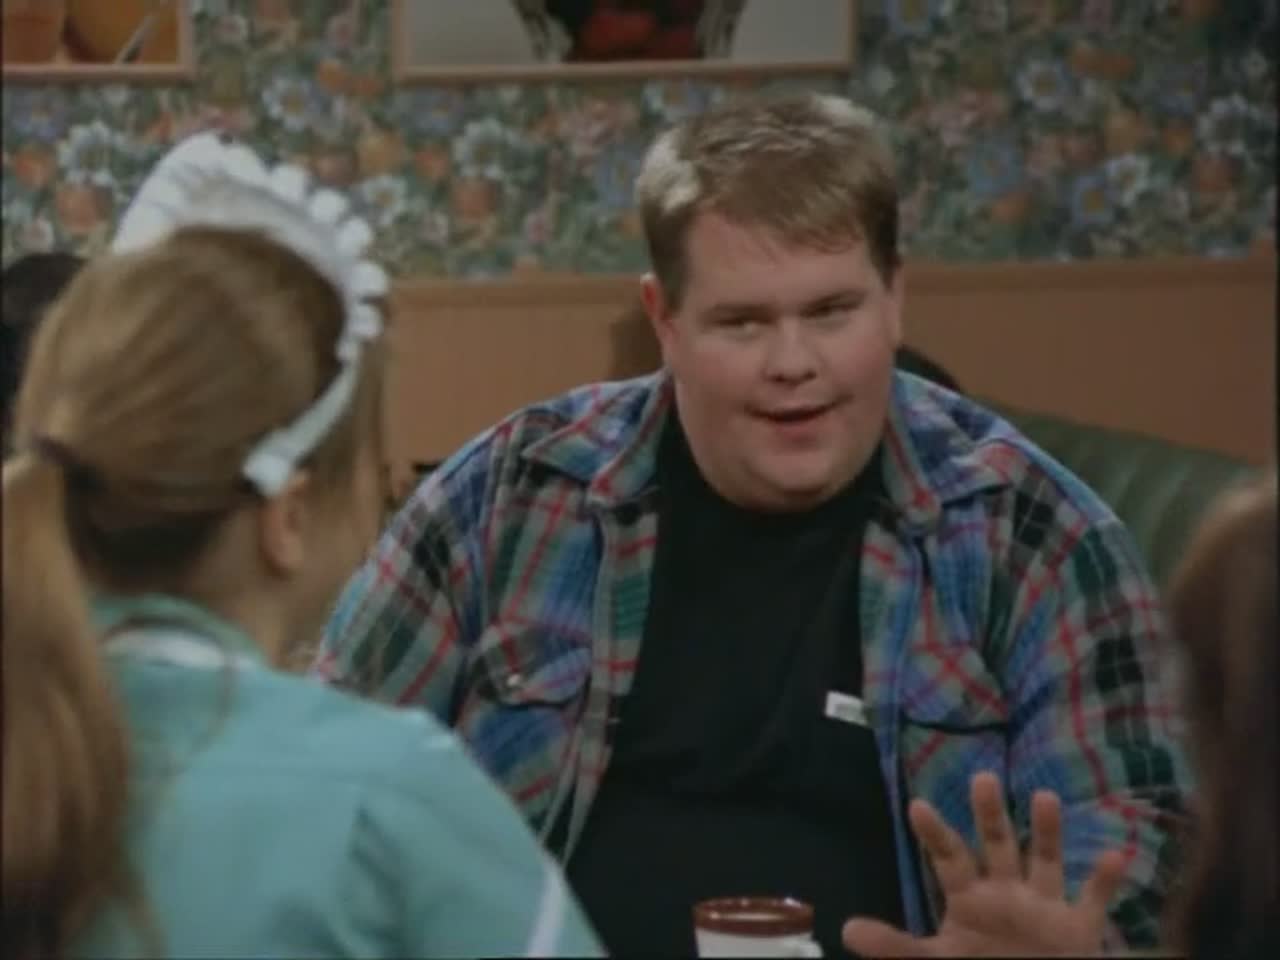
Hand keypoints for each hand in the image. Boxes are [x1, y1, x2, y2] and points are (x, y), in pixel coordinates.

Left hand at [842, 771, 1125, 957]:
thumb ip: (896, 946)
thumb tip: (847, 929)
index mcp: (970, 898)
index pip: (949, 858)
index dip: (934, 833)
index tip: (916, 804)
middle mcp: (1007, 892)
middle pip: (996, 846)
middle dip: (989, 815)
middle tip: (981, 778)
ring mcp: (1044, 906)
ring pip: (1045, 861)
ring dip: (1045, 832)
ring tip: (1045, 797)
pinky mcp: (1080, 929)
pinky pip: (1095, 900)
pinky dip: (1105, 880)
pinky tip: (1115, 853)